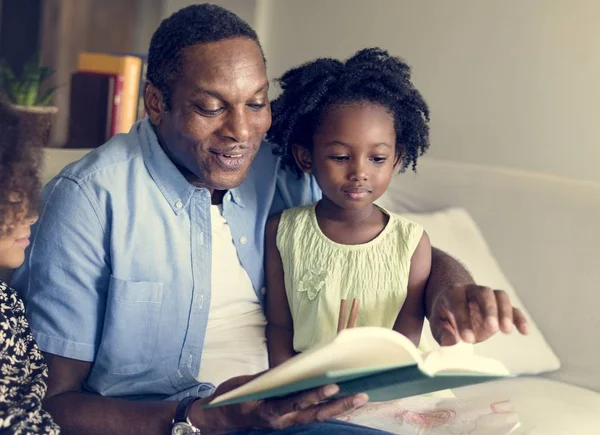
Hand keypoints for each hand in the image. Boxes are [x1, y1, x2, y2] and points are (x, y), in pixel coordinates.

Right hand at [198, 374, 368, 432]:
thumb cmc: (233, 397)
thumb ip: (271, 377)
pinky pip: (311, 415)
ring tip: (360, 398)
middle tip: (360, 396)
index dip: (313, 395)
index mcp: (267, 411)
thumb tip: (295, 366)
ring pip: (317, 417)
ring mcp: (286, 423)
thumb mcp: (247, 384)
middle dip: (339, 406)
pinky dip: (327, 407)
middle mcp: (280, 421)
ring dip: (339, 408)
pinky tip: (343, 400)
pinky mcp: (289, 421)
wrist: (221, 417)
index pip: (294, 403)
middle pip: (314, 414)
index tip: (332, 385)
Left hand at [429, 284, 528, 345]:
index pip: (459, 303)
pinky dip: (519, 318)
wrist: (453, 303)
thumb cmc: (444, 315)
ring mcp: (488, 297)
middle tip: (492, 328)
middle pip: (484, 293)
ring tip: (505, 331)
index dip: (464, 321)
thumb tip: (450, 342)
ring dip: (505, 312)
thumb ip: (442, 332)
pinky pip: (513, 308)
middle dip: (489, 310)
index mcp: (453, 292)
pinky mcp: (500, 306)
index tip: (467, 339)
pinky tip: (524, 332)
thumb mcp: (437, 323)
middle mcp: (472, 290)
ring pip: (500, 296)